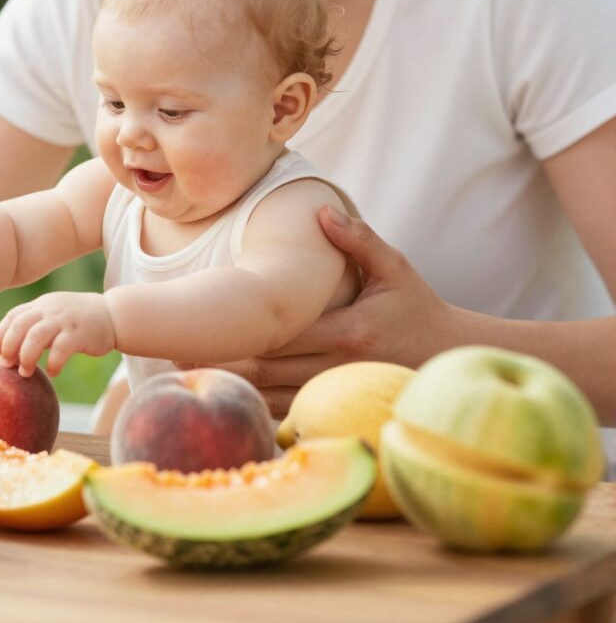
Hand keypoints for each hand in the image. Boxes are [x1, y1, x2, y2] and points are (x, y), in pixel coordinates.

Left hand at [0, 292, 115, 377]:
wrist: (113, 314)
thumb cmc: (79, 320)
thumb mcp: (54, 314)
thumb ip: (34, 325)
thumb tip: (9, 350)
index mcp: (41, 305)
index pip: (12, 316)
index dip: (0, 335)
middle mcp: (49, 309)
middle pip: (19, 326)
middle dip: (9, 347)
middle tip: (7, 365)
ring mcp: (64, 320)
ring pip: (35, 336)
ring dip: (26, 357)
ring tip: (25, 372)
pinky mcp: (79, 333)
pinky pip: (60, 349)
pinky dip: (52, 363)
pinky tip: (52, 371)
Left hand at [211, 206, 452, 412]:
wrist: (447, 355)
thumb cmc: (417, 305)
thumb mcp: (395, 267)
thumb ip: (359, 240)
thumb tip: (322, 211)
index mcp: (349, 329)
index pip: (282, 333)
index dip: (239, 333)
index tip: (200, 328)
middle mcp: (340, 365)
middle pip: (268, 369)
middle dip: (224, 364)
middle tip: (176, 358)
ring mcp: (338, 390)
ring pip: (274, 396)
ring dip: (233, 389)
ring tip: (189, 379)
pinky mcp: (338, 405)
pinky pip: (290, 411)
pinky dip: (258, 406)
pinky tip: (227, 399)